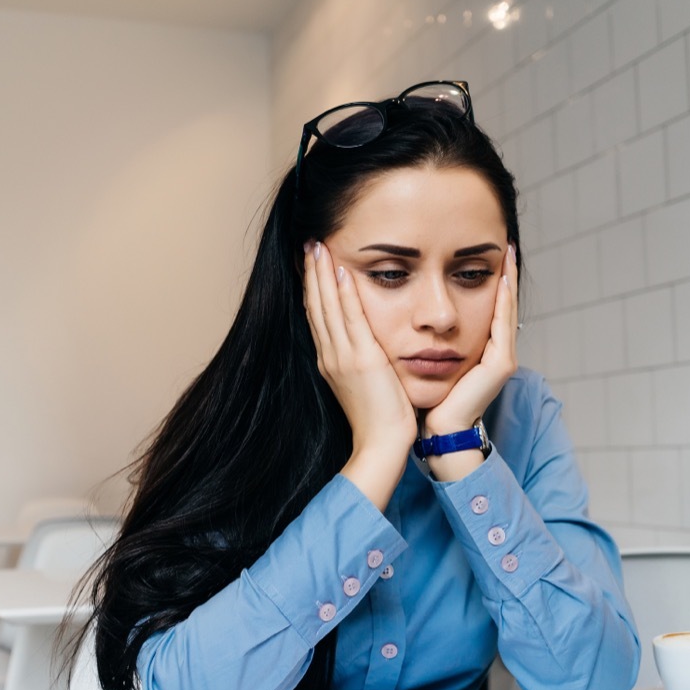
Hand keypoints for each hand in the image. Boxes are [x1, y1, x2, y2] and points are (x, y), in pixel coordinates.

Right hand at [303, 241, 415, 508]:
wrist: (381, 445)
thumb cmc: (380, 421)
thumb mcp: (364, 386)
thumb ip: (361, 364)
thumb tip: (364, 349)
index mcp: (330, 362)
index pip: (318, 317)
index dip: (313, 288)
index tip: (312, 263)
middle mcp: (330, 356)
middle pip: (316, 306)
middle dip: (312, 274)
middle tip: (309, 244)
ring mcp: (342, 357)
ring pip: (327, 307)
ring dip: (322, 274)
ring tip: (319, 247)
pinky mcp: (361, 360)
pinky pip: (350, 319)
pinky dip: (342, 294)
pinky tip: (340, 271)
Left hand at [423, 245, 518, 478]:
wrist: (436, 429)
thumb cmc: (425, 398)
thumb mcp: (425, 358)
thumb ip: (424, 336)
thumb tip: (403, 313)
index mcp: (475, 348)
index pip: (484, 305)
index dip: (485, 278)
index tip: (485, 250)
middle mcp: (494, 350)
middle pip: (500, 303)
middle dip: (504, 272)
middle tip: (507, 240)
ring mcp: (502, 357)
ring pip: (506, 308)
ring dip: (509, 278)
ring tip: (510, 250)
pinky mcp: (501, 364)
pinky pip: (504, 324)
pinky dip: (506, 300)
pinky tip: (504, 277)